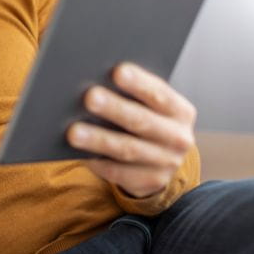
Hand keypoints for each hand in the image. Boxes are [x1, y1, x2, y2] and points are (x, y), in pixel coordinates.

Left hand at [66, 63, 196, 197]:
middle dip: (115, 109)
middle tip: (89, 97)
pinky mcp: (149, 182)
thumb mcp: (150, 105)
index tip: (117, 71)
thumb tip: (95, 78)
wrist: (162, 159)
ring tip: (73, 131)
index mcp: (180, 111)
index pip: (159, 94)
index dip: (139, 83)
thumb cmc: (146, 117)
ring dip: (98, 139)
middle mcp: (178, 138)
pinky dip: (97, 160)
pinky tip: (77, 152)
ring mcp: (165, 163)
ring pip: (126, 149)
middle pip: (141, 122)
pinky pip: (117, 171)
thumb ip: (133, 92)